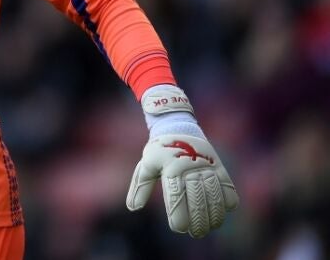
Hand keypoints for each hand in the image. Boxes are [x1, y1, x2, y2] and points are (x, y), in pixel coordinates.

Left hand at [126, 86, 238, 237]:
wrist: (178, 127)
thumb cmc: (159, 150)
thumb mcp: (146, 165)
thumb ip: (140, 187)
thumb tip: (133, 208)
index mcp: (170, 168)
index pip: (176, 196)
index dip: (179, 214)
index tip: (179, 229)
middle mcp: (190, 167)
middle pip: (197, 199)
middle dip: (198, 220)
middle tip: (196, 233)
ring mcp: (207, 166)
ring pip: (214, 195)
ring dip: (214, 214)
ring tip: (210, 227)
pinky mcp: (219, 166)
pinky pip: (228, 186)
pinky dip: (228, 200)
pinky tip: (223, 212)